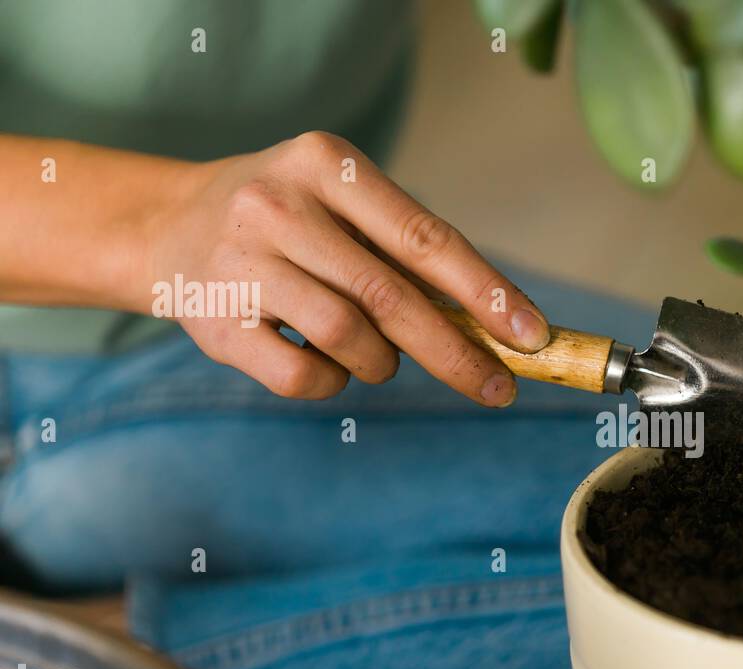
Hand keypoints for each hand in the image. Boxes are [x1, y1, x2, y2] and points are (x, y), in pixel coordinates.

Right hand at [140, 131, 548, 403]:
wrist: (167, 226)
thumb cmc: (289, 223)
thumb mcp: (342, 205)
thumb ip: (406, 252)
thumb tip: (499, 326)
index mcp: (326, 163)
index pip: (425, 237)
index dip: (485, 292)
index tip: (531, 335)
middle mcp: (278, 205)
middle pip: (391, 296)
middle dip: (457, 352)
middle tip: (499, 387)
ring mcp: (241, 263)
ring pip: (349, 338)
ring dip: (381, 364)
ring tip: (377, 357)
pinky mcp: (214, 321)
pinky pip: (302, 377)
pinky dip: (332, 381)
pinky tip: (324, 362)